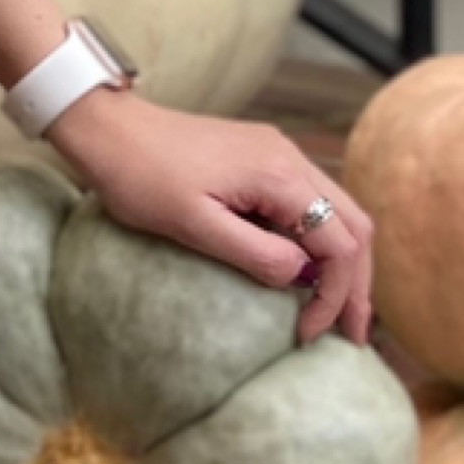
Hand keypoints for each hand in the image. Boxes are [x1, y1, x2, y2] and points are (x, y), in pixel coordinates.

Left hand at [48, 91, 377, 347]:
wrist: (107, 129)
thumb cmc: (140, 176)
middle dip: (356, 283)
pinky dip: (318, 239)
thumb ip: (255, 253)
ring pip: (337, 213)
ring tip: (335, 310)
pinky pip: (310, 202)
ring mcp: (279, 154)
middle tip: (351, 334)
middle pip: (353, 227)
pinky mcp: (262, 157)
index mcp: (280, 175)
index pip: (339, 244)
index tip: (309, 333)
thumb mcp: (193, 224)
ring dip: (342, 262)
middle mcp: (291, 158)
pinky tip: (304, 269)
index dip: (335, 295)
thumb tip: (302, 277)